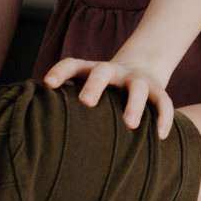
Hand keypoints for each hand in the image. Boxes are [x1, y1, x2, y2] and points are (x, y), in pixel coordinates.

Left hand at [42, 55, 175, 137]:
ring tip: (130, 125)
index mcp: (91, 70)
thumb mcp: (86, 88)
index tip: (47, 84)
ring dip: (133, 105)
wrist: (142, 67)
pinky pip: (163, 102)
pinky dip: (164, 118)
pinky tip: (161, 136)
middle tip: (86, 102)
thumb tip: (36, 129)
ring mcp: (137, 79)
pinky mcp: (158, 89)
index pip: (72, 65)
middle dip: (94, 85)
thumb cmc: (104, 90)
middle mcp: (114, 71)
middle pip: (102, 71)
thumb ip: (66, 103)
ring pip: (138, 88)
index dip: (60, 72)